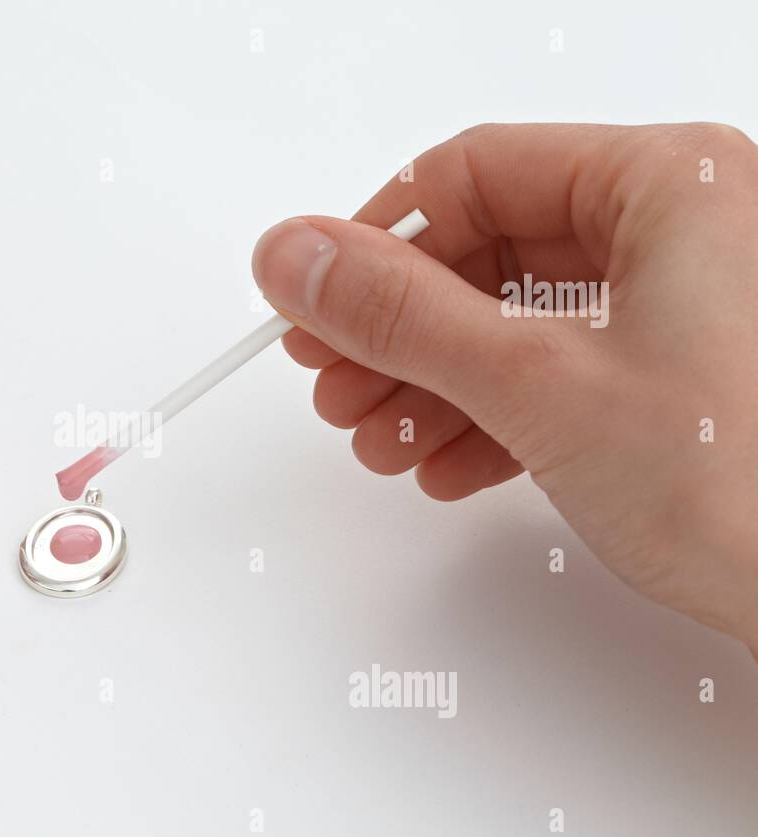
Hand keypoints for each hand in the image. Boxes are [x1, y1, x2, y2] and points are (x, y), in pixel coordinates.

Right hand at [252, 123, 757, 649]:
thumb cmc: (753, 489)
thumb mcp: (537, 384)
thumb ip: (400, 315)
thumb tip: (297, 257)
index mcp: (673, 182)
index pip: (473, 174)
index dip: (376, 242)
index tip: (315, 300)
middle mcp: (693, 226)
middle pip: (492, 252)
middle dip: (401, 332)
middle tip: (337, 382)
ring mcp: (697, 304)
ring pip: (522, 320)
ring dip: (436, 383)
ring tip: (384, 442)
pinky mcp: (691, 376)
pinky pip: (564, 371)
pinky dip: (494, 416)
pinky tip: (448, 464)